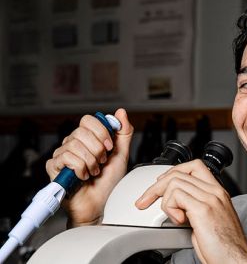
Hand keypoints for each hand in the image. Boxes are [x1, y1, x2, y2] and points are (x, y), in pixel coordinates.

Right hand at [46, 108, 133, 226]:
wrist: (101, 204)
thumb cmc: (109, 182)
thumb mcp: (121, 154)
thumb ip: (123, 133)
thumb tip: (121, 112)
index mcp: (88, 139)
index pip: (88, 120)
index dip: (101, 131)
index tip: (109, 146)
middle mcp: (73, 144)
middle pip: (81, 131)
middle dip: (97, 149)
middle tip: (102, 162)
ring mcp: (62, 155)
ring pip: (74, 145)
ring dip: (90, 161)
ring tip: (94, 171)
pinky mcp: (54, 167)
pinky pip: (66, 158)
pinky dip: (80, 168)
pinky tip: (84, 176)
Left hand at [135, 160, 246, 263]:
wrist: (234, 259)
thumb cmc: (223, 246)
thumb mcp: (208, 220)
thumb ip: (194, 207)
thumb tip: (176, 205)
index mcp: (218, 192)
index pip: (194, 166)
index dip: (173, 173)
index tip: (161, 185)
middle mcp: (215, 191)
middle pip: (179, 173)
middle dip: (157, 186)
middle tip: (146, 200)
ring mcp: (210, 198)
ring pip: (175, 182)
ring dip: (164, 201)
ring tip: (173, 217)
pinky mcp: (203, 209)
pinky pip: (176, 196)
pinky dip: (169, 208)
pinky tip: (177, 221)